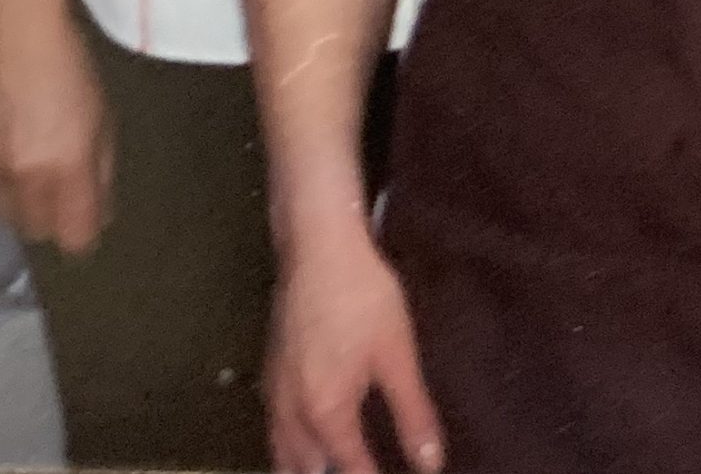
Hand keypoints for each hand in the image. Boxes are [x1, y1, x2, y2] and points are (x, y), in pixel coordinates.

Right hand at [0, 0, 113, 253]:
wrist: (10, 34)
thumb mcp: (103, 118)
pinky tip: (8, 155)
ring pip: (7, 218)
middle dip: (56, 217)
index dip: (85, 231)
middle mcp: (20, 180)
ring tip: (34, 165)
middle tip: (65, 183)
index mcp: (64, 168)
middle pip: (39, 232)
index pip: (74, 238)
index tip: (90, 216)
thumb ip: (102, 173)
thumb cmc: (70, 68)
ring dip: (24, 204)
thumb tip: (102, 213)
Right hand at [265, 230, 444, 473]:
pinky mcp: (269, 372)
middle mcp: (291, 414)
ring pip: (282, 453)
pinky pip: (273, 429)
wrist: (318, 250)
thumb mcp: (398, 355)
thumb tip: (431, 462)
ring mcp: (274, 393)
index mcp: (326, 415)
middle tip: (356, 472)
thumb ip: (413, 413)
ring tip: (328, 470)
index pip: (348, 470)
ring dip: (304, 469)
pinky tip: (302, 439)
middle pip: (305, 470)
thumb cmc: (364, 298)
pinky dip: (288, 448)